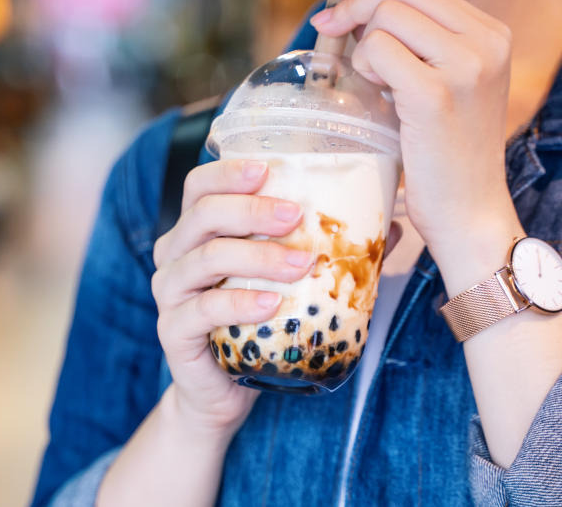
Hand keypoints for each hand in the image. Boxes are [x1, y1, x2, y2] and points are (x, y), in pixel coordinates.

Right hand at [151, 159, 311, 438]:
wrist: (223, 391)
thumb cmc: (255, 325)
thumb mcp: (285, 281)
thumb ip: (325, 249)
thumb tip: (391, 226)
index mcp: (195, 232)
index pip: (200, 187)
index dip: (228, 172)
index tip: (268, 170)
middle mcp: (175, 256)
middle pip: (203, 215)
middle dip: (252, 210)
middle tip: (296, 215)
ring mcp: (170, 294)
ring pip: (205, 259)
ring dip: (257, 256)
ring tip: (300, 263)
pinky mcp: (173, 331)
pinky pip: (202, 309)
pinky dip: (238, 303)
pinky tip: (271, 303)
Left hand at [312, 0, 524, 294]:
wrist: (468, 212)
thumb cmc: (443, 155)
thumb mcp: (439, 86)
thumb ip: (413, 44)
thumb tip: (350, 1)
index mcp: (491, 34)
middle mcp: (487, 41)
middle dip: (353, 1)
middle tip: (325, 24)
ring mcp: (466, 65)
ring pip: (386, 15)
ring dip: (362, 45)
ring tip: (374, 84)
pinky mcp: (437, 93)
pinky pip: (378, 50)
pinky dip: (365, 67)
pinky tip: (377, 95)